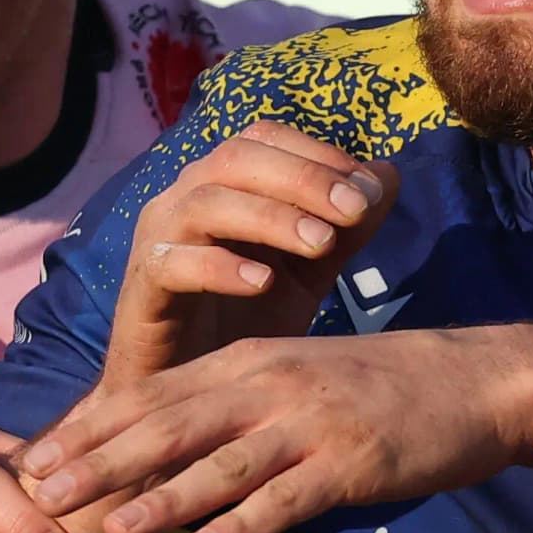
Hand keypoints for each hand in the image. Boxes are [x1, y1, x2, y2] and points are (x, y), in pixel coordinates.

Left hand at [21, 326, 532, 532]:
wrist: (476, 384)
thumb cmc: (381, 389)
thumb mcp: (296, 380)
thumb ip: (232, 409)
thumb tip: (164, 452)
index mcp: (248, 361)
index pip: (150, 395)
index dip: (87, 429)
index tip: (30, 460)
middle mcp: (268, 386)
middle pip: (166, 426)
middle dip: (97, 461)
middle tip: (37, 494)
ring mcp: (309, 425)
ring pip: (217, 465)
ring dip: (156, 499)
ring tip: (103, 532)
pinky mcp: (349, 464)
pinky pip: (283, 500)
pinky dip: (237, 526)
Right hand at [101, 122, 396, 391]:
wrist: (188, 393)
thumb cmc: (242, 323)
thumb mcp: (306, 273)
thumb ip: (344, 228)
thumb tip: (389, 174)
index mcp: (222, 185)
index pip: (264, 139)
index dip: (317, 153)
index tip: (369, 186)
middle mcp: (185, 199)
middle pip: (236, 158)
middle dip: (302, 178)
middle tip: (354, 208)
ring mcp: (158, 240)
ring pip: (205, 203)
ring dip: (269, 217)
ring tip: (319, 242)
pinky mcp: (142, 289)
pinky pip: (173, 263)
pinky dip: (219, 267)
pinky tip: (262, 283)